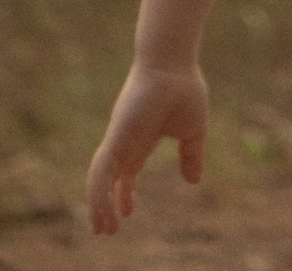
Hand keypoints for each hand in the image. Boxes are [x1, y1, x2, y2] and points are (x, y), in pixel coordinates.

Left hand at [86, 60, 206, 234]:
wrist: (173, 62)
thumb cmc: (183, 87)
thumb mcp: (193, 130)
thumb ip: (191, 155)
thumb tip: (193, 180)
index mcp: (141, 140)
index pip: (126, 173)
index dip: (124, 194)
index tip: (126, 214)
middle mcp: (125, 142)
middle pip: (108, 179)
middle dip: (105, 205)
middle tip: (105, 230)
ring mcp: (118, 139)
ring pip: (99, 179)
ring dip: (98, 205)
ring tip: (102, 228)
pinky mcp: (116, 137)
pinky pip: (101, 171)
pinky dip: (99, 193)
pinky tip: (102, 211)